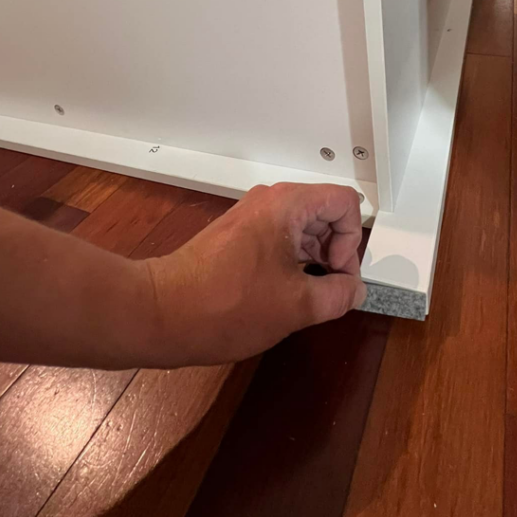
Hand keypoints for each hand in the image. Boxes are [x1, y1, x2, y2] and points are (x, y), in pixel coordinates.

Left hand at [144, 182, 367, 364]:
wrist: (162, 314)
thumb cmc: (224, 305)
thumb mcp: (297, 307)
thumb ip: (338, 296)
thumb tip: (353, 291)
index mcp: (287, 204)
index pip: (345, 202)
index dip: (352, 240)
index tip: (339, 275)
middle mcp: (269, 202)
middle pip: (325, 213)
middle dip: (336, 251)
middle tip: (329, 289)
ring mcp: (251, 217)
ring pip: (303, 228)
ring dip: (315, 260)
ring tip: (306, 296)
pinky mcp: (238, 236)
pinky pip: (281, 238)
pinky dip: (293, 262)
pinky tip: (285, 294)